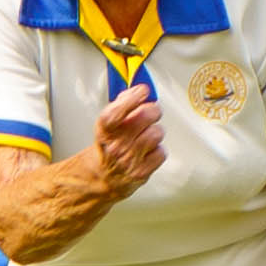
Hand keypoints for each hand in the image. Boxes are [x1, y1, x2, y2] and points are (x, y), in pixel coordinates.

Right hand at [87, 85, 164, 203]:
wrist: (104, 176)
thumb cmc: (109, 145)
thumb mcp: (108, 123)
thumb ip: (122, 104)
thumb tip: (138, 89)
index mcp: (105, 130)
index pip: (118, 110)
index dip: (133, 97)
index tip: (143, 90)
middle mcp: (115, 145)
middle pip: (145, 116)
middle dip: (153, 110)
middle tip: (152, 112)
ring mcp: (129, 159)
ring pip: (156, 133)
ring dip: (155, 131)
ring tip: (147, 135)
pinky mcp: (141, 172)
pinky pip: (161, 152)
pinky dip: (158, 150)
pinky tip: (148, 151)